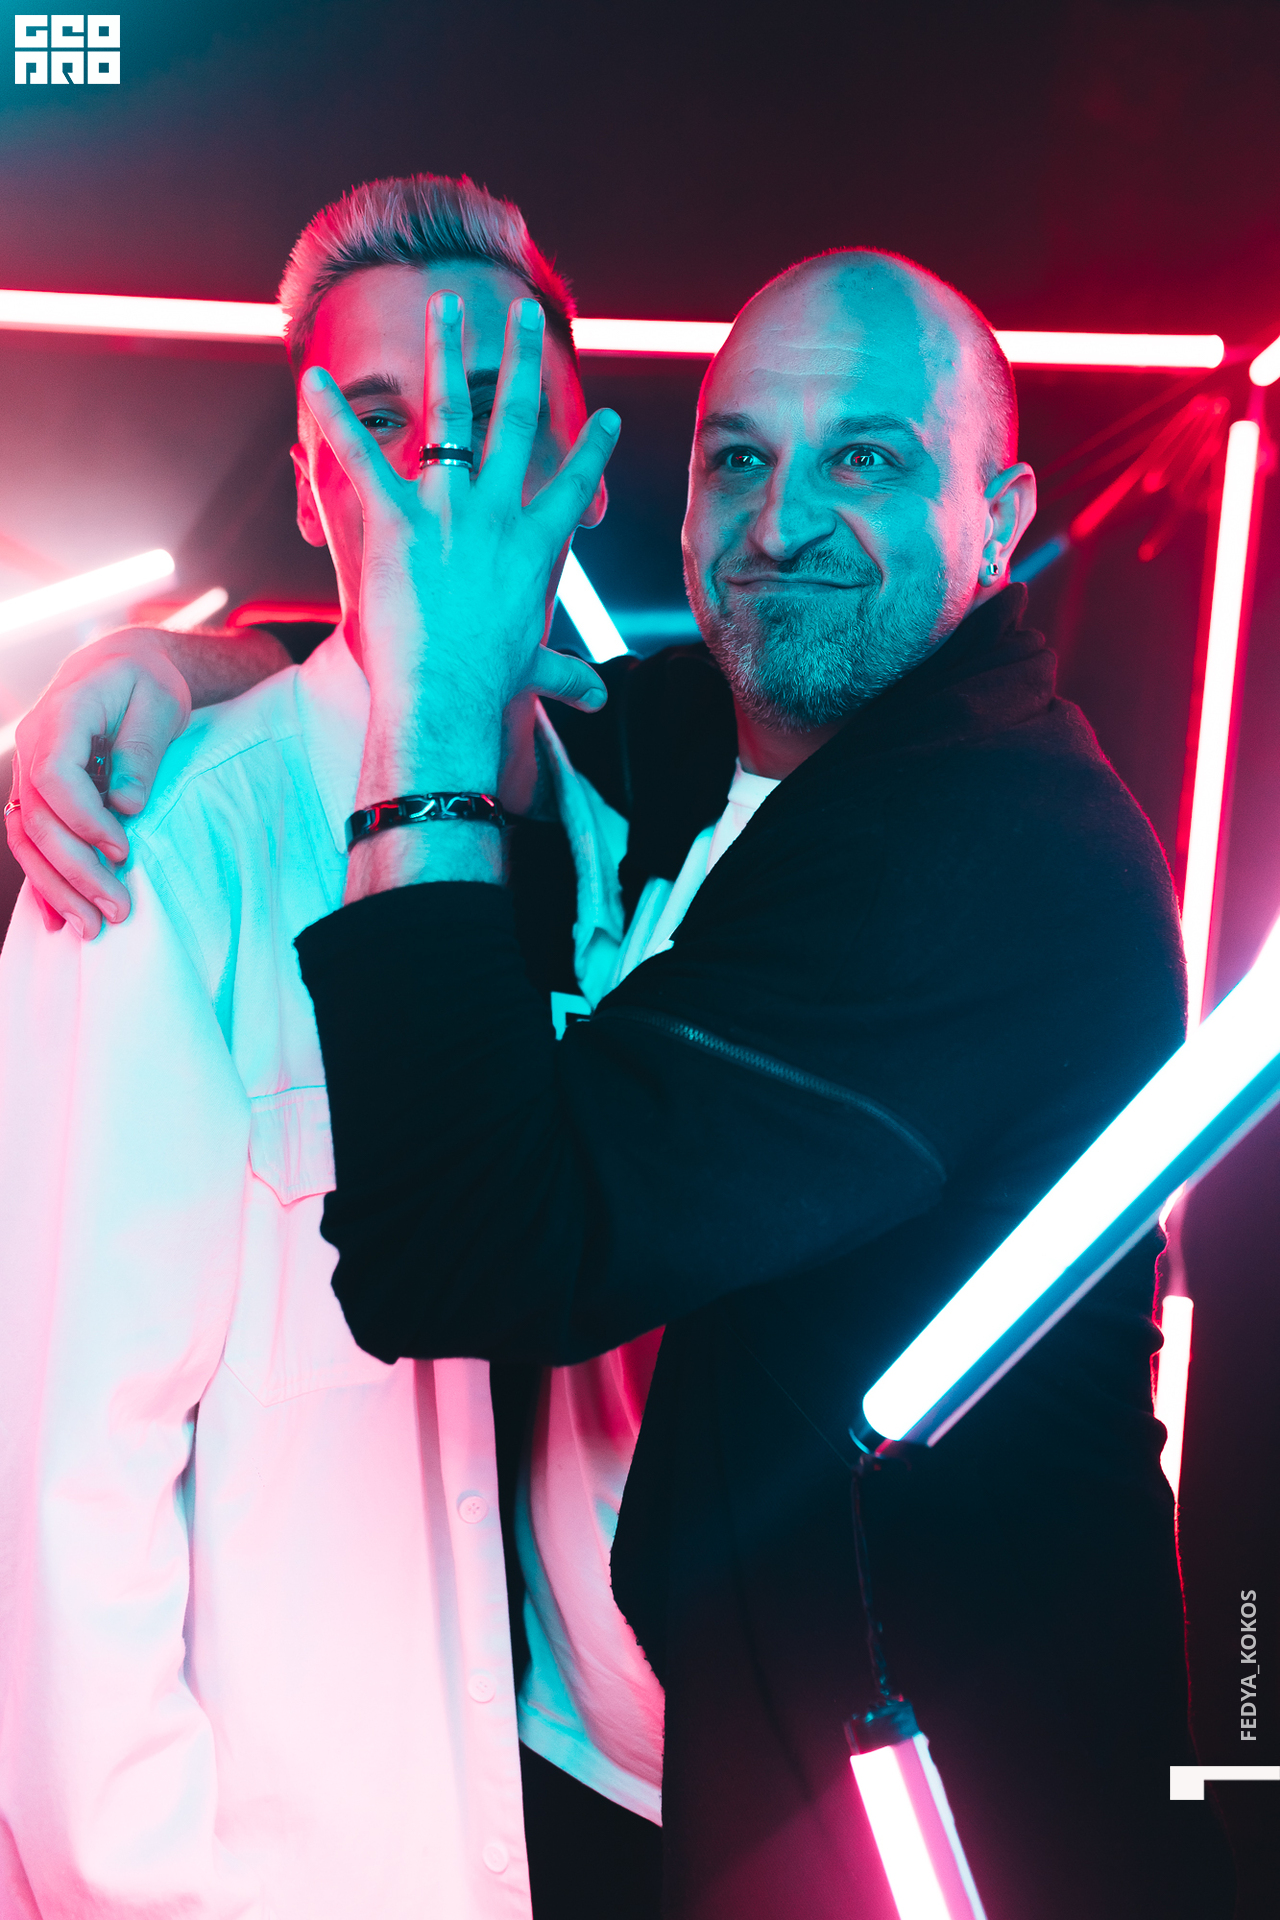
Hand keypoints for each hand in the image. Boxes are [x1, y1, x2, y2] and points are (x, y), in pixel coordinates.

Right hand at [5, 629, 191, 937]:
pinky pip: (29, 843)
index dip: (84, 818)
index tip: (123, 850)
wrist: (117, 669)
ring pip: (27, 839)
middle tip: (118, 909)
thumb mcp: (158, 702)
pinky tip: (60, 919)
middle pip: (39, 818)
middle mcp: (32, 745)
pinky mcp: (36, 796)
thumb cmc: (145, 684)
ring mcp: (27, 773)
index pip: (55, 775)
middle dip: (76, 869)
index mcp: (62, 715)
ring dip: (57, 887)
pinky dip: (44, 882)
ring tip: (93, 928)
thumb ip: (142, 751)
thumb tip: (127, 806)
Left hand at [301, 291, 619, 797]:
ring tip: (445, 306)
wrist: (450, 694)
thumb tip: (594, 702)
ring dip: (447, 354)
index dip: (593, 449)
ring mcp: (447, 508)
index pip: (571, 484)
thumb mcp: (532, 672)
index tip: (607, 415)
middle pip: (516, 421)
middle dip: (520, 361)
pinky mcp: (395, 518)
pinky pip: (360, 456)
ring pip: (450, 415)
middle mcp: (497, 511)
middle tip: (522, 316)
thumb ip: (565, 677)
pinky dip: (334, 417)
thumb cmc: (491, 687)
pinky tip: (316, 377)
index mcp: (535, 543)